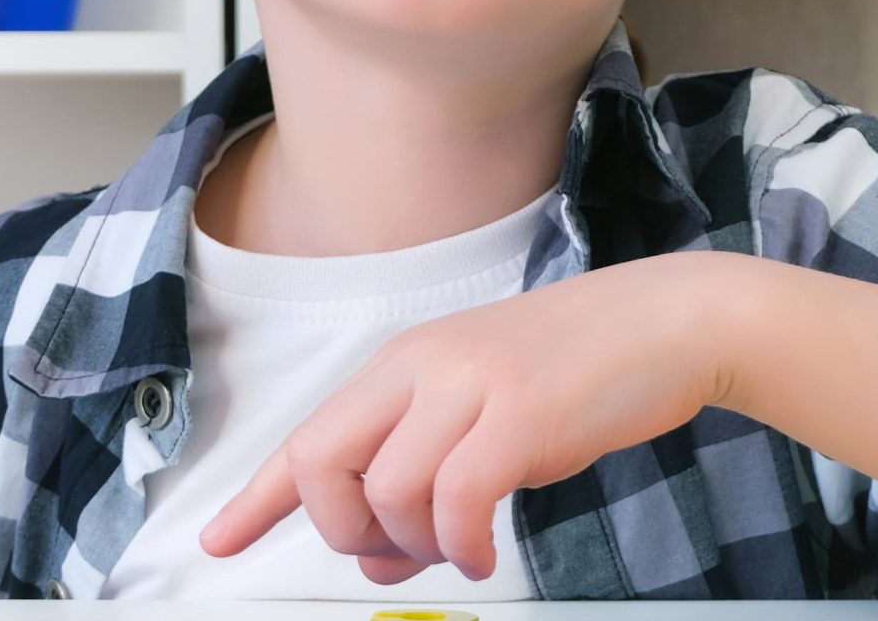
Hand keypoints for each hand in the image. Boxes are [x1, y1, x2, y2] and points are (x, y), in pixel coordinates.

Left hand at [199, 253, 726, 583]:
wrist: (659, 321)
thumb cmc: (573, 367)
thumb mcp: (483, 409)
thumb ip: (426, 471)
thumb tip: (384, 557)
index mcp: (407, 361)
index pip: (310, 432)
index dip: (257, 495)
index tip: (219, 539)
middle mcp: (425, 365)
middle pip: (324, 462)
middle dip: (342, 531)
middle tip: (393, 553)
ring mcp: (471, 383)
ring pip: (387, 492)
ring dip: (413, 547)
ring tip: (455, 546)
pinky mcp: (521, 411)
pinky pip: (457, 501)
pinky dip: (461, 546)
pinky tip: (483, 550)